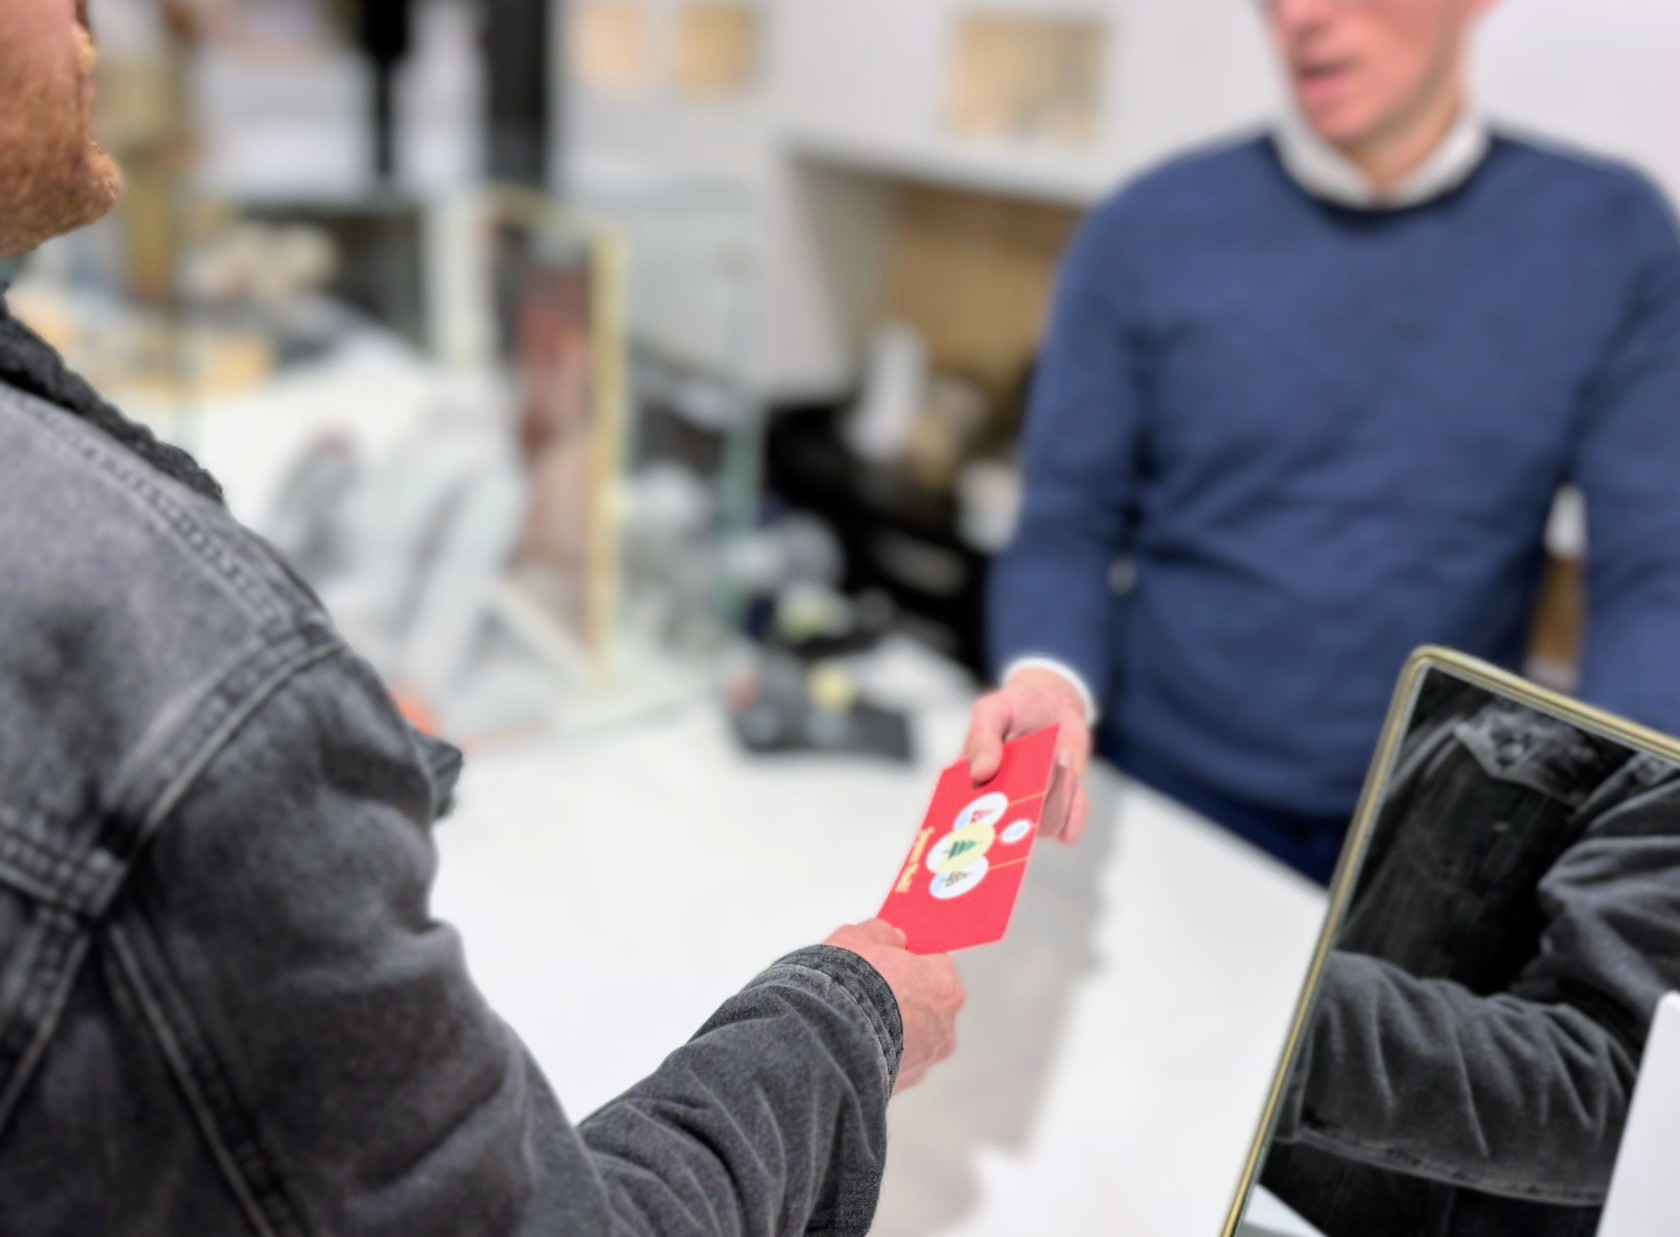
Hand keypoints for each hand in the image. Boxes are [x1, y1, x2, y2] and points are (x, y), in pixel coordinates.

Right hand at [824, 920, 963, 1092]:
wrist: (825, 1039)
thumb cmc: (849, 988)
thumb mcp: (859, 938)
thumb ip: (882, 933)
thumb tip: (890, 936)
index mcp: (944, 986)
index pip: (937, 966)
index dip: (910, 962)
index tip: (892, 962)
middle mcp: (943, 1027)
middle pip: (927, 1005)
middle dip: (903, 998)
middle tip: (870, 989)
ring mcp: (924, 1060)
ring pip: (911, 1038)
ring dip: (890, 1030)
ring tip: (856, 1018)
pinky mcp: (900, 1084)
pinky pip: (892, 1062)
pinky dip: (877, 1054)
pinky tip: (853, 1042)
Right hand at [964, 667, 1092, 844]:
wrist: (1053, 705)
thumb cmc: (1015, 708)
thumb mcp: (993, 710)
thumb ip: (981, 738)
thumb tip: (979, 773)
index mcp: (969, 787)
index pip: (964, 823)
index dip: (974, 829)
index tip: (996, 806)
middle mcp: (997, 809)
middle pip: (1009, 830)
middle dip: (1032, 798)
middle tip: (1049, 758)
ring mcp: (1028, 816)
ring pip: (1044, 826)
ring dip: (1060, 790)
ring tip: (1061, 754)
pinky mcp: (1057, 815)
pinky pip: (1068, 830)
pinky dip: (1075, 805)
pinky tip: (1069, 771)